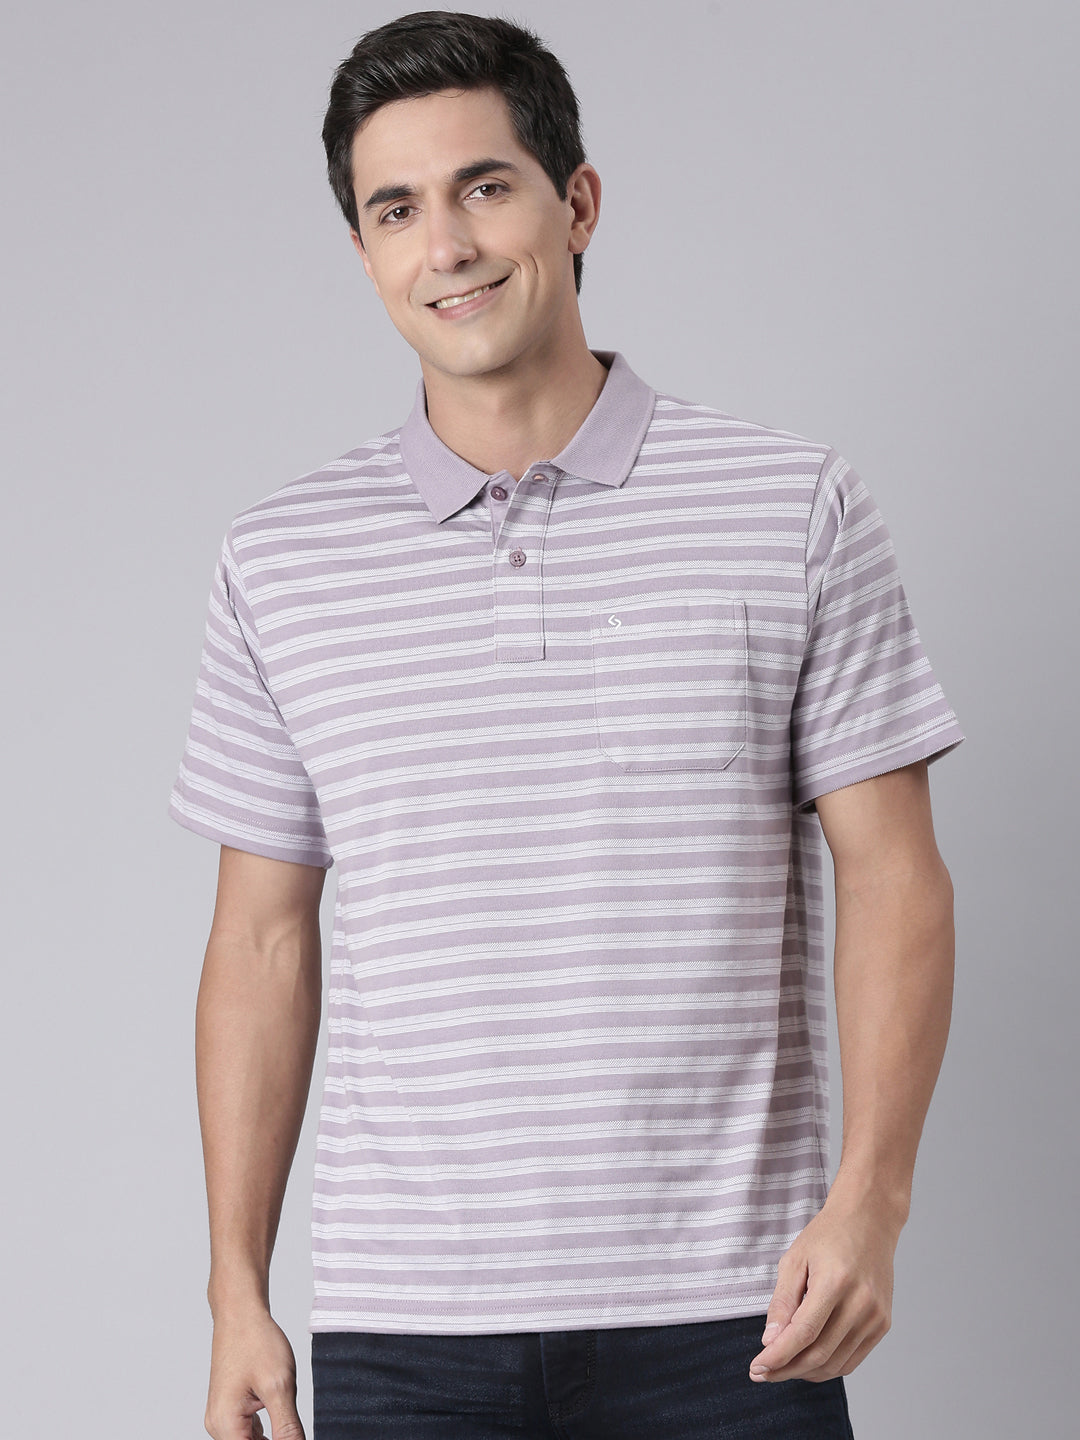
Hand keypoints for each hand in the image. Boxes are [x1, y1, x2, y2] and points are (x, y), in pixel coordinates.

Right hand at [204, 1305, 305, 1438]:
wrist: (241, 1313)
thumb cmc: (256, 1341)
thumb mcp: (280, 1386)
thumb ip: (288, 1428)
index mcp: (226, 1425)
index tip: (296, 1437)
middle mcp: (219, 1426)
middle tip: (295, 1427)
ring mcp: (223, 1418)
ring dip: (273, 1437)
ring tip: (287, 1414)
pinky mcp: (230, 1409)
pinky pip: (248, 1431)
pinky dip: (267, 1430)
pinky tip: (281, 1416)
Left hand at [748, 1188, 899, 1383]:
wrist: (870, 1219)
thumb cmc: (829, 1235)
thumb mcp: (795, 1259)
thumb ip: (782, 1302)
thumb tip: (770, 1341)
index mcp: (835, 1282)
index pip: (804, 1333)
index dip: (778, 1356)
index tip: (757, 1367)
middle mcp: (860, 1303)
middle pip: (819, 1354)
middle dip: (786, 1369)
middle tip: (763, 1372)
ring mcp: (875, 1317)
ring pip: (836, 1363)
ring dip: (805, 1372)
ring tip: (782, 1367)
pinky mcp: (882, 1324)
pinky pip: (852, 1359)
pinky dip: (827, 1366)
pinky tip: (807, 1361)